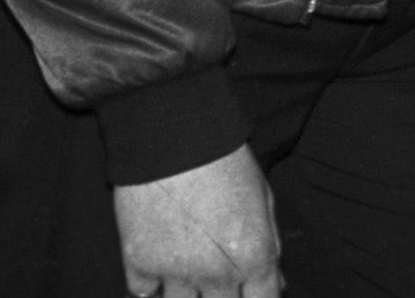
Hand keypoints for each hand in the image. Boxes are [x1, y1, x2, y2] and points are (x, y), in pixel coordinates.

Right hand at [112, 146, 278, 297]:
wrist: (175, 134)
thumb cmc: (226, 159)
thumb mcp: (263, 197)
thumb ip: (270, 244)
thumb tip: (275, 281)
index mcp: (253, 255)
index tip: (251, 293)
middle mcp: (216, 272)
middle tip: (218, 277)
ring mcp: (175, 272)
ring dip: (188, 297)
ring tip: (192, 274)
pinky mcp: (139, 263)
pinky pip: (144, 295)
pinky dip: (152, 288)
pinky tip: (161, 274)